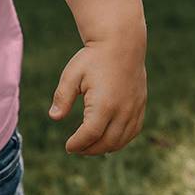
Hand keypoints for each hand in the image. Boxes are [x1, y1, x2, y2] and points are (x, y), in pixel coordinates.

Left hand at [48, 37, 146, 154]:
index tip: (68, 147)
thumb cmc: (92, 58)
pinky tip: (108, 140)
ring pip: (121, 140)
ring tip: (89, 147)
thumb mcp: (72, 74)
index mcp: (104, 104)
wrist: (121, 44)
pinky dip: (120, 140)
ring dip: (105, 148)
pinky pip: (133, 132)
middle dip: (90, 150)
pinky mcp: (141, 107)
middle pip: (107, 142)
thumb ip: (62, 97)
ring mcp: (134, 110)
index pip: (90, 134)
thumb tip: (54, 117)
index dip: (78, 144)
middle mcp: (123, 111)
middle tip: (76, 149)